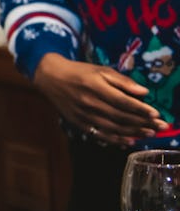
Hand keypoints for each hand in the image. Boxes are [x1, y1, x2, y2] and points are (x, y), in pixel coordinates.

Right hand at [33, 53, 167, 143]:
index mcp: (95, 87)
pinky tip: (129, 141)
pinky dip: (115, 140)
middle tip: (160, 126)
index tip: (157, 114)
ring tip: (150, 134)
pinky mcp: (78, 123)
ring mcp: (83, 115)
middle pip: (120, 116)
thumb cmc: (79, 72)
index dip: (140, 109)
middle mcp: (89, 103)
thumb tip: (143, 92)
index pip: (122, 101)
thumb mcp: (100, 70)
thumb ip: (122, 81)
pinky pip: (99, 134)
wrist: (50, 77)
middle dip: (143, 123)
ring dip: (133, 132)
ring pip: (112, 128)